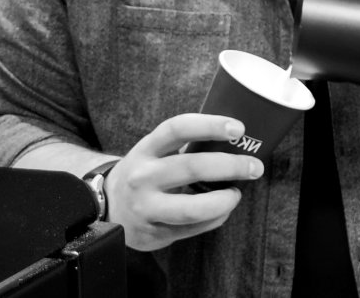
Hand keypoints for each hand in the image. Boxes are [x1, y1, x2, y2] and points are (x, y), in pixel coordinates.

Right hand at [104, 113, 263, 250]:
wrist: (105, 205)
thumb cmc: (145, 172)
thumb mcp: (154, 151)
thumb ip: (186, 145)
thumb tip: (236, 139)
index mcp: (146, 149)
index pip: (177, 129)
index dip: (210, 125)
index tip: (239, 128)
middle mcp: (142, 177)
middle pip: (192, 167)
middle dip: (231, 166)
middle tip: (254, 167)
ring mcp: (145, 208)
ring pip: (193, 208)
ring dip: (225, 200)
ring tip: (236, 193)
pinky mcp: (153, 233)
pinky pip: (193, 228)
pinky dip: (216, 217)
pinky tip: (223, 209)